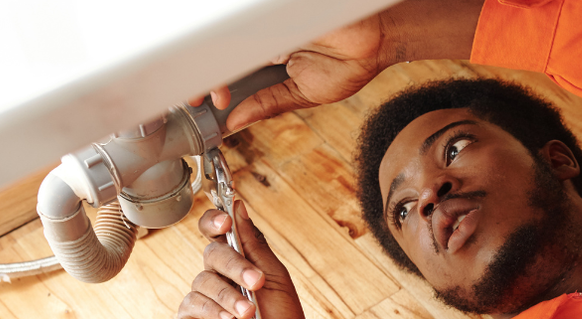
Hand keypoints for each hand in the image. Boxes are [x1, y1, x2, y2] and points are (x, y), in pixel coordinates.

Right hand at [177, 201, 303, 318]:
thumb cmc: (281, 315)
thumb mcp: (274, 277)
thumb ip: (254, 244)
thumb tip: (239, 206)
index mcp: (237, 258)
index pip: (215, 230)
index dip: (213, 220)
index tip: (225, 220)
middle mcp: (216, 274)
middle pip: (211, 254)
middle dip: (235, 266)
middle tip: (256, 282)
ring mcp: (202, 296)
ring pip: (202, 281)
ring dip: (228, 296)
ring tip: (249, 313)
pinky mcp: (191, 317)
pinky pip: (191, 305)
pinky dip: (212, 311)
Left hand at [189, 14, 390, 131]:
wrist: (379, 42)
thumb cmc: (351, 63)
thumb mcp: (304, 94)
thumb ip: (268, 105)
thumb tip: (235, 122)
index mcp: (267, 56)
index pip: (230, 71)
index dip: (212, 87)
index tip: (204, 106)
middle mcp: (264, 37)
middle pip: (223, 55)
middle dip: (205, 80)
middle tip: (201, 101)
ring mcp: (269, 24)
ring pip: (230, 42)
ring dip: (217, 70)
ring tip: (215, 92)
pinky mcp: (275, 15)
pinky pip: (250, 26)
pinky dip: (235, 41)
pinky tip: (229, 63)